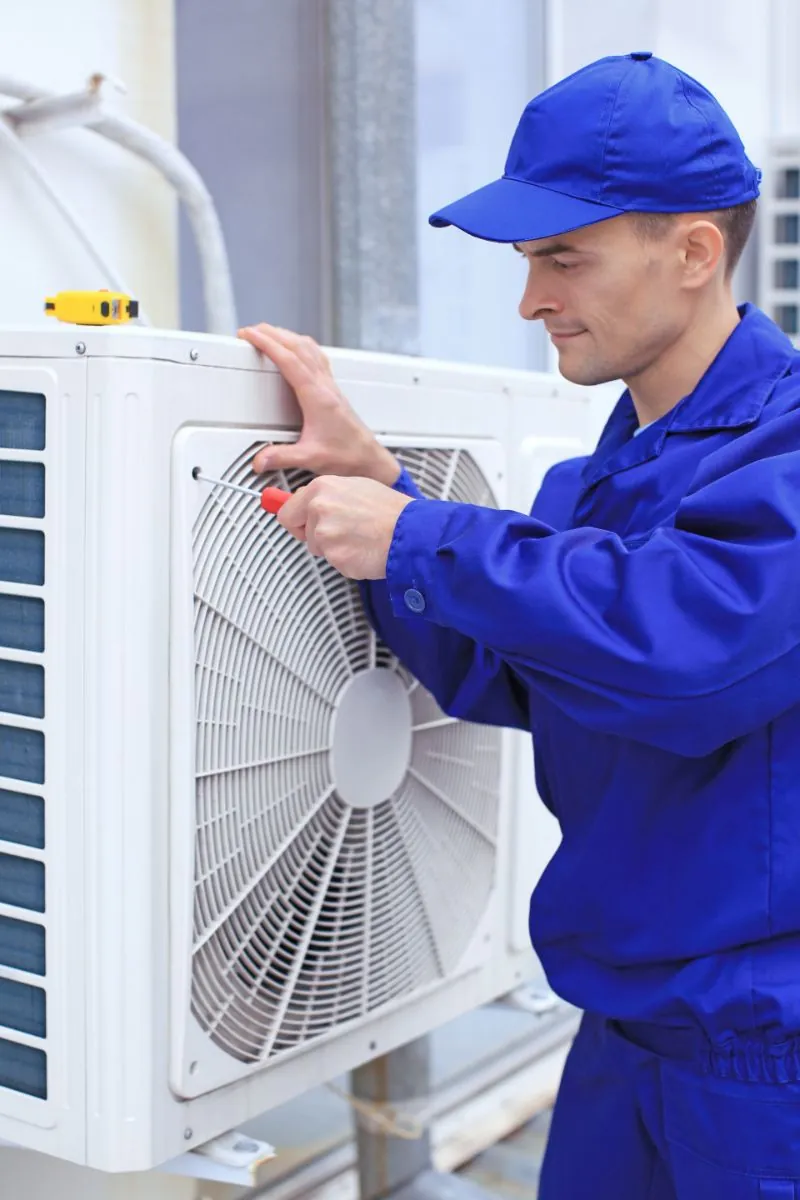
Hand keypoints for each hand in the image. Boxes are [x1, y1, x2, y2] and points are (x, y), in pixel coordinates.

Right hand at [238, 323, 400, 484]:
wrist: (369, 458)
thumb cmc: (347, 455)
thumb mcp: (311, 458)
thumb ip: (283, 457)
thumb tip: (260, 459)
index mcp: (317, 397)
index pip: (289, 360)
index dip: (268, 344)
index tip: (251, 335)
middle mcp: (325, 386)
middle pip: (298, 347)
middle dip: (272, 334)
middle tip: (252, 330)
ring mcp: (330, 385)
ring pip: (309, 348)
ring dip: (288, 336)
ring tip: (269, 333)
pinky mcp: (333, 389)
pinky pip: (317, 357)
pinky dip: (302, 346)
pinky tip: (297, 348)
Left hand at [278, 475, 414, 579]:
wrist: (410, 532)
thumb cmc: (389, 510)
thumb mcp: (354, 487)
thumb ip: (326, 496)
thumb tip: (304, 503)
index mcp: (321, 488)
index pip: (287, 512)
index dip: (297, 520)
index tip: (298, 524)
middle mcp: (319, 509)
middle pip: (300, 532)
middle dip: (315, 535)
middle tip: (342, 531)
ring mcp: (326, 535)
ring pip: (318, 548)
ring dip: (334, 547)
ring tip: (358, 536)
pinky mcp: (336, 557)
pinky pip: (334, 562)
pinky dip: (347, 559)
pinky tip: (363, 548)